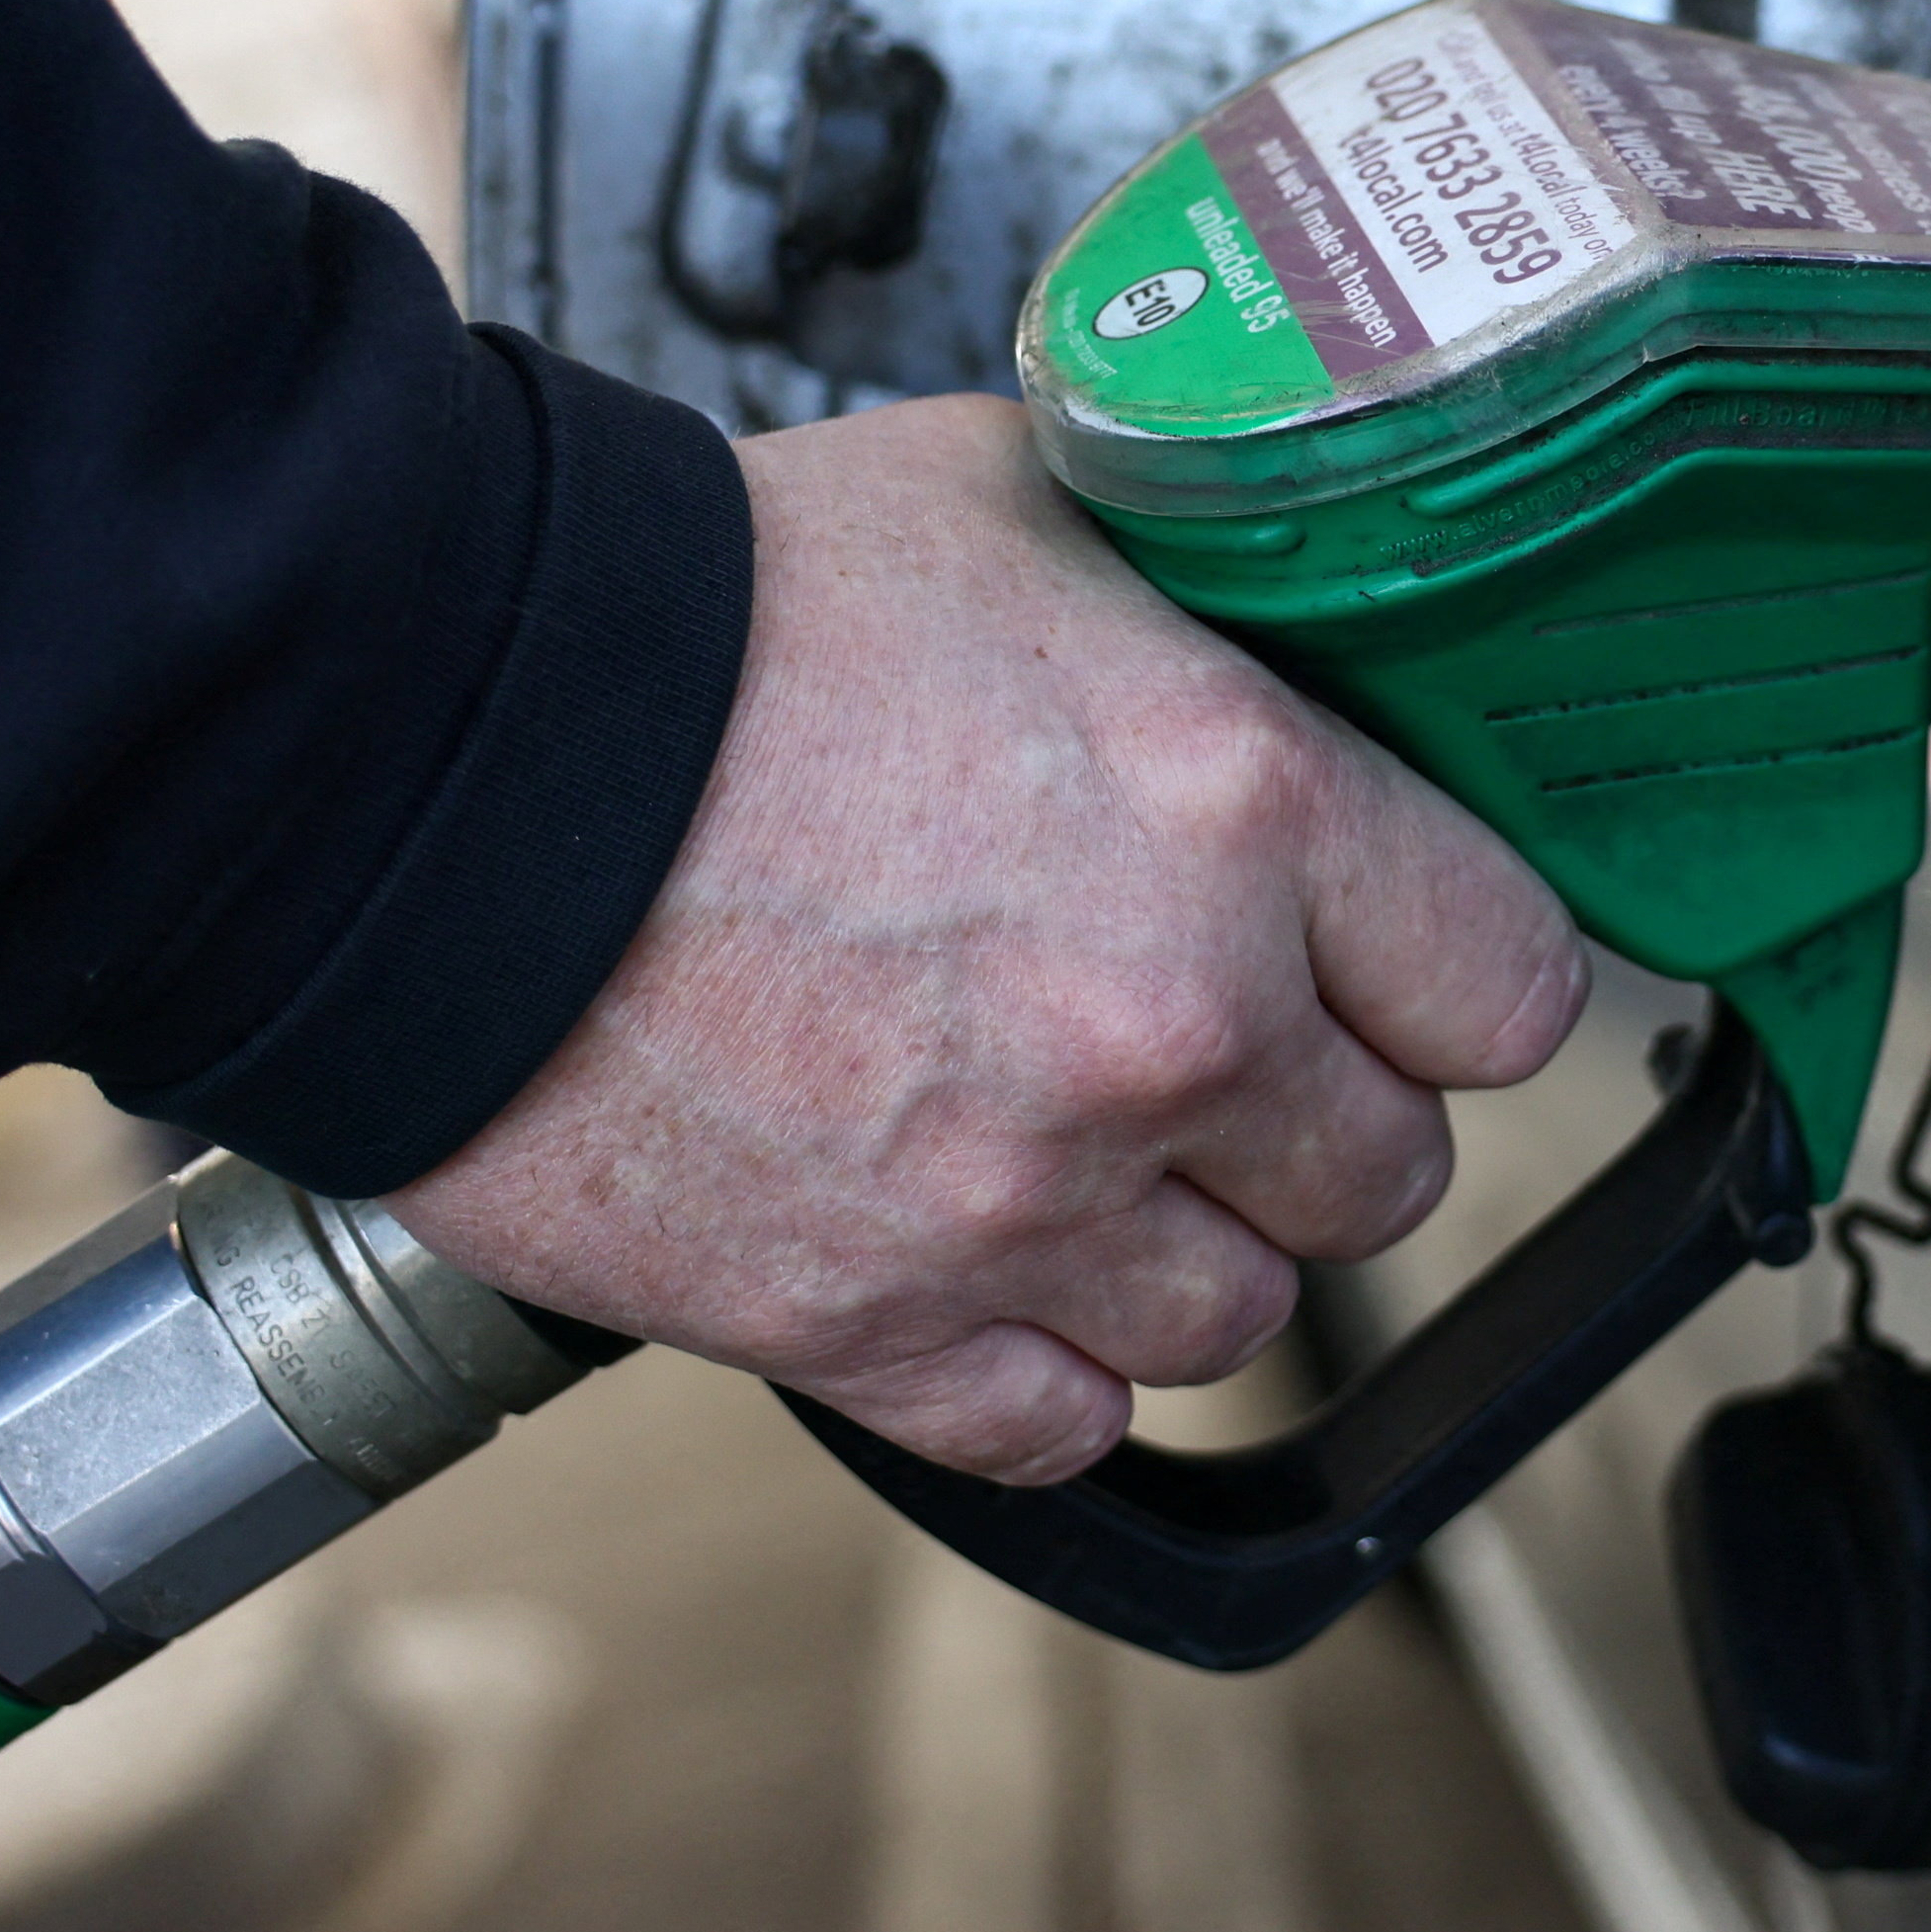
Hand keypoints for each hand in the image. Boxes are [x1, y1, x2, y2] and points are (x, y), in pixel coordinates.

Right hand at [381, 391, 1587, 1480]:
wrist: (418, 751)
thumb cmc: (703, 608)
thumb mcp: (1015, 508)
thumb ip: (1188, 622)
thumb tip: (1280, 657)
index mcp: (1245, 807)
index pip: (1512, 984)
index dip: (1450, 970)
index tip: (1396, 959)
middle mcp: (1172, 1026)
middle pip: (1386, 1173)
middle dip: (1312, 1110)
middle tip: (1207, 1038)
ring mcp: (1022, 1201)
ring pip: (1237, 1321)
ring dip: (1180, 1247)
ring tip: (1075, 1145)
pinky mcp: (863, 1326)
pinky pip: (1056, 1423)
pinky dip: (1037, 1364)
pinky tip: (979, 1259)